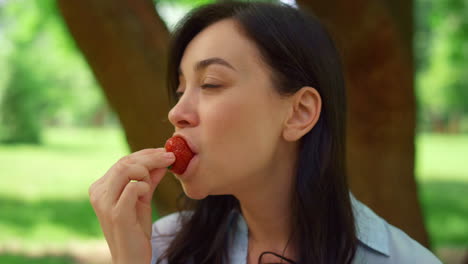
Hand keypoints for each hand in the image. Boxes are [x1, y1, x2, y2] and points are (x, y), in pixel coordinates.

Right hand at [88, 148, 174, 263]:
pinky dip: (144, 186)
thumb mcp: (143, 199)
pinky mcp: (116, 213)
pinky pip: (133, 187)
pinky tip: (146, 194)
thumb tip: (163, 158)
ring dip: (147, 170)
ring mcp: (104, 203)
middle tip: (170, 157)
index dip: (146, 154)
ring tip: (155, 181)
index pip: (123, 161)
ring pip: (126, 169)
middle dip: (151, 157)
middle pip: (125, 162)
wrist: (132, 258)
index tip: (165, 151)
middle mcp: (98, 193)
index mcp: (101, 187)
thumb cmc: (136, 229)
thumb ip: (149, 179)